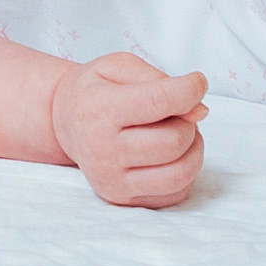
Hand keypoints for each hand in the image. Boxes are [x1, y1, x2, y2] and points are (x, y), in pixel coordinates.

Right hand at [47, 53, 205, 209]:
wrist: (65, 124)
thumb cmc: (95, 92)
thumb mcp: (116, 66)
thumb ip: (159, 80)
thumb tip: (200, 111)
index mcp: (99, 109)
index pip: (158, 101)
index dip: (189, 90)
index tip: (197, 82)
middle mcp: (102, 149)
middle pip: (173, 141)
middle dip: (188, 122)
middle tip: (178, 112)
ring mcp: (111, 180)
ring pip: (179, 174)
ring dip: (192, 150)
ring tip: (180, 134)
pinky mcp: (122, 199)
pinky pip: (175, 193)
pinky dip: (184, 172)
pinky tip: (171, 156)